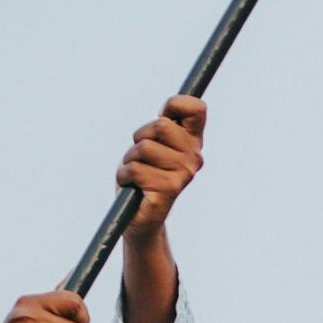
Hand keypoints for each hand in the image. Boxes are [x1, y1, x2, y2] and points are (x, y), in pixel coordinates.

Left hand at [118, 95, 206, 241]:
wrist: (140, 216)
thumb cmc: (143, 174)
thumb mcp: (151, 143)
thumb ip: (161, 127)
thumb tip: (165, 117)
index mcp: (193, 142)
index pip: (196, 109)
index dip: (174, 105)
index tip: (163, 117)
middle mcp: (194, 158)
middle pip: (160, 126)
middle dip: (141, 137)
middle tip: (143, 156)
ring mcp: (183, 174)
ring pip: (144, 148)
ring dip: (131, 159)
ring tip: (137, 174)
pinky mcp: (169, 189)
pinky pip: (135, 169)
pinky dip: (125, 176)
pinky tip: (133, 187)